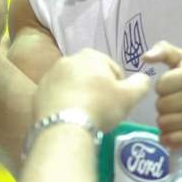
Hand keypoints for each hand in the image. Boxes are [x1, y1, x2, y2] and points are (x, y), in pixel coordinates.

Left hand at [34, 49, 149, 131]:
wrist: (64, 125)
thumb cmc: (100, 106)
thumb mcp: (129, 96)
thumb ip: (141, 83)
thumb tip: (143, 78)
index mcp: (91, 55)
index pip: (112, 68)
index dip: (118, 86)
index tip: (117, 103)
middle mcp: (68, 60)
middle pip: (90, 75)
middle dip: (97, 89)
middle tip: (103, 110)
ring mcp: (50, 75)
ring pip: (72, 85)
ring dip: (80, 96)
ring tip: (85, 116)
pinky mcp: (38, 91)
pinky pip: (57, 97)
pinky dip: (64, 104)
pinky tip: (70, 118)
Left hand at [143, 41, 181, 149]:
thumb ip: (164, 51)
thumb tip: (145, 57)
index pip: (160, 86)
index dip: (163, 86)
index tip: (173, 87)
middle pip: (160, 106)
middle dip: (164, 104)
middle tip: (174, 102)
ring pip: (163, 124)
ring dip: (166, 120)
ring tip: (176, 115)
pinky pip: (171, 140)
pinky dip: (169, 136)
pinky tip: (177, 128)